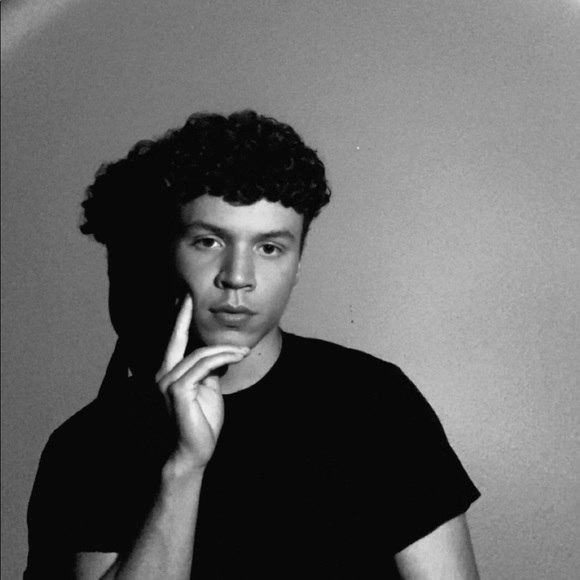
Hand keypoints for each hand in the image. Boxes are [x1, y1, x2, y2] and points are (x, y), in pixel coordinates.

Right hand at [155, 295, 248, 474]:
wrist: (195, 451)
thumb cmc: (202, 421)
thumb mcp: (207, 389)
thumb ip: (208, 370)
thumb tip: (218, 353)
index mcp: (169, 372)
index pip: (174, 341)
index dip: (178, 320)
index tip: (183, 299)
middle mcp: (163, 374)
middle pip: (177, 338)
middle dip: (183, 315)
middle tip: (189, 294)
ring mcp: (167, 382)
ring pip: (201, 354)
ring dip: (227, 350)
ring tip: (244, 351)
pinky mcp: (178, 390)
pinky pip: (205, 366)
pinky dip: (223, 359)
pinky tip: (237, 357)